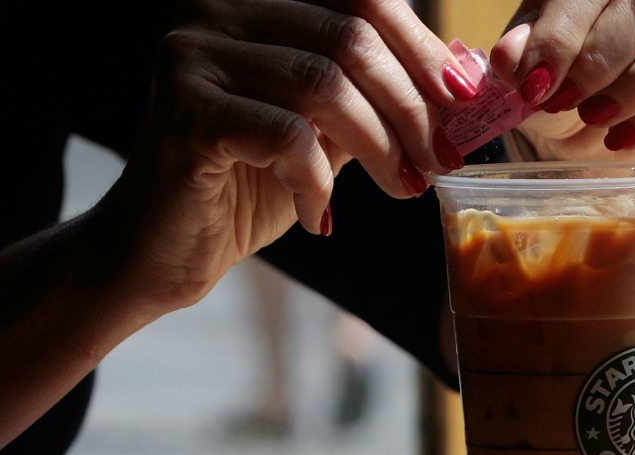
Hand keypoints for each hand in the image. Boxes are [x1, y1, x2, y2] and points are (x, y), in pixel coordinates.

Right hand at [111, 0, 476, 311]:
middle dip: (412, 105)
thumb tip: (467, 80)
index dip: (424, 50)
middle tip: (442, 161)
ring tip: (402, 188)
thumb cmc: (253, 187)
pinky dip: (318, 179)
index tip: (467, 104)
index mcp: (257, 4)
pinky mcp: (183, 110)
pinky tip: (319, 213)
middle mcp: (216, 10)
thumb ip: (378, 97)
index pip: (361, 0)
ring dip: (380, 145)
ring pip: (324, 83)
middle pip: (350, 38)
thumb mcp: (329, 131)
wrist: (167, 250)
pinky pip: (286, 135)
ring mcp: (192, 54)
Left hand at [489, 0, 634, 160]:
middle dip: (598, 63)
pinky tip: (622, 137)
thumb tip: (512, 56)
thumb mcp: (529, 62)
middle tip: (563, 102)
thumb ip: (520, 53)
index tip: (535, 84)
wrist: (587, 116)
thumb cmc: (560, 74)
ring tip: (594, 118)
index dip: (561, 36)